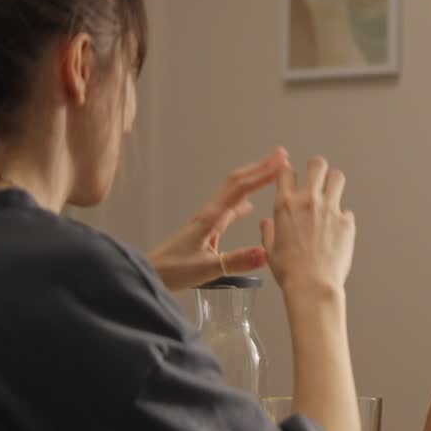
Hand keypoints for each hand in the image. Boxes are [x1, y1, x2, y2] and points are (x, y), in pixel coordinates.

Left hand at [148, 148, 287, 290]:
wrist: (149, 274)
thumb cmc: (173, 270)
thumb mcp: (207, 268)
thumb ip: (237, 260)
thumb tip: (265, 252)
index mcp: (212, 218)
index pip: (241, 188)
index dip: (262, 174)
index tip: (281, 162)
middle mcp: (210, 213)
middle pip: (237, 182)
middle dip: (260, 167)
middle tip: (281, 155)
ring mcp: (208, 219)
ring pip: (234, 191)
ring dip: (253, 179)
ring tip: (270, 171)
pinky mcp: (206, 228)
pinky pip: (229, 208)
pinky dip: (243, 200)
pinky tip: (249, 206)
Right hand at [261, 155, 355, 292]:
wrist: (312, 284)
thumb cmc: (290, 271)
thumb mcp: (270, 250)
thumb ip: (269, 232)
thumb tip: (267, 224)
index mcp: (285, 205)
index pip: (286, 171)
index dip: (289, 172)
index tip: (292, 175)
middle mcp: (309, 201)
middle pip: (317, 165)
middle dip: (317, 168)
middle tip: (318, 176)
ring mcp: (330, 209)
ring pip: (338, 178)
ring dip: (334, 183)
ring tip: (332, 193)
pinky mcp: (347, 221)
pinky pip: (347, 211)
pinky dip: (343, 218)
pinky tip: (338, 230)